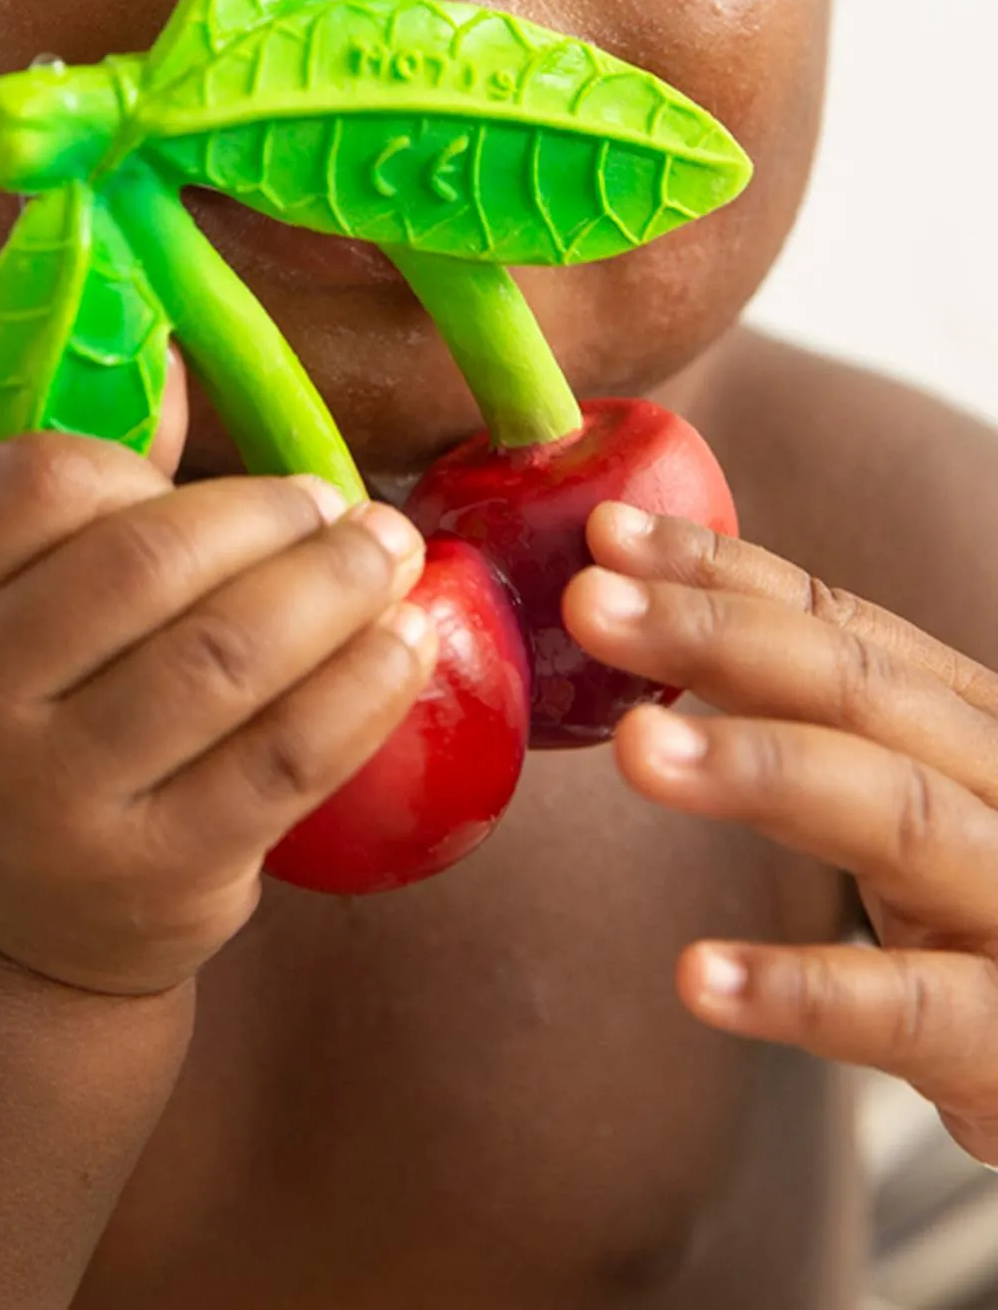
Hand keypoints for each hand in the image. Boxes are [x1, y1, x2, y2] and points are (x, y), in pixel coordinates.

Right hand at [0, 428, 435, 999]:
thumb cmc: (23, 728)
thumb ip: (79, 499)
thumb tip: (177, 361)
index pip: (40, 480)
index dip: (153, 466)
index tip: (227, 487)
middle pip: (148, 561)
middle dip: (275, 516)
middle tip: (348, 508)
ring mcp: (52, 803)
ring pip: (228, 655)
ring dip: (337, 584)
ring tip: (392, 553)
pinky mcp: (157, 874)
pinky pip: (288, 754)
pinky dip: (365, 683)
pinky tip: (407, 643)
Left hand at [565, 503, 997, 1166]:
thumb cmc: (986, 931)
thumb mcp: (914, 813)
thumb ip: (819, 732)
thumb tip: (653, 634)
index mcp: (974, 730)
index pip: (845, 630)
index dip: (727, 575)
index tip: (610, 536)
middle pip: (862, 692)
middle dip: (719, 636)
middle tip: (589, 604)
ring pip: (897, 815)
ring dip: (760, 769)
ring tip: (633, 747)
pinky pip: (914, 1010)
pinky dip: (809, 988)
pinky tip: (700, 975)